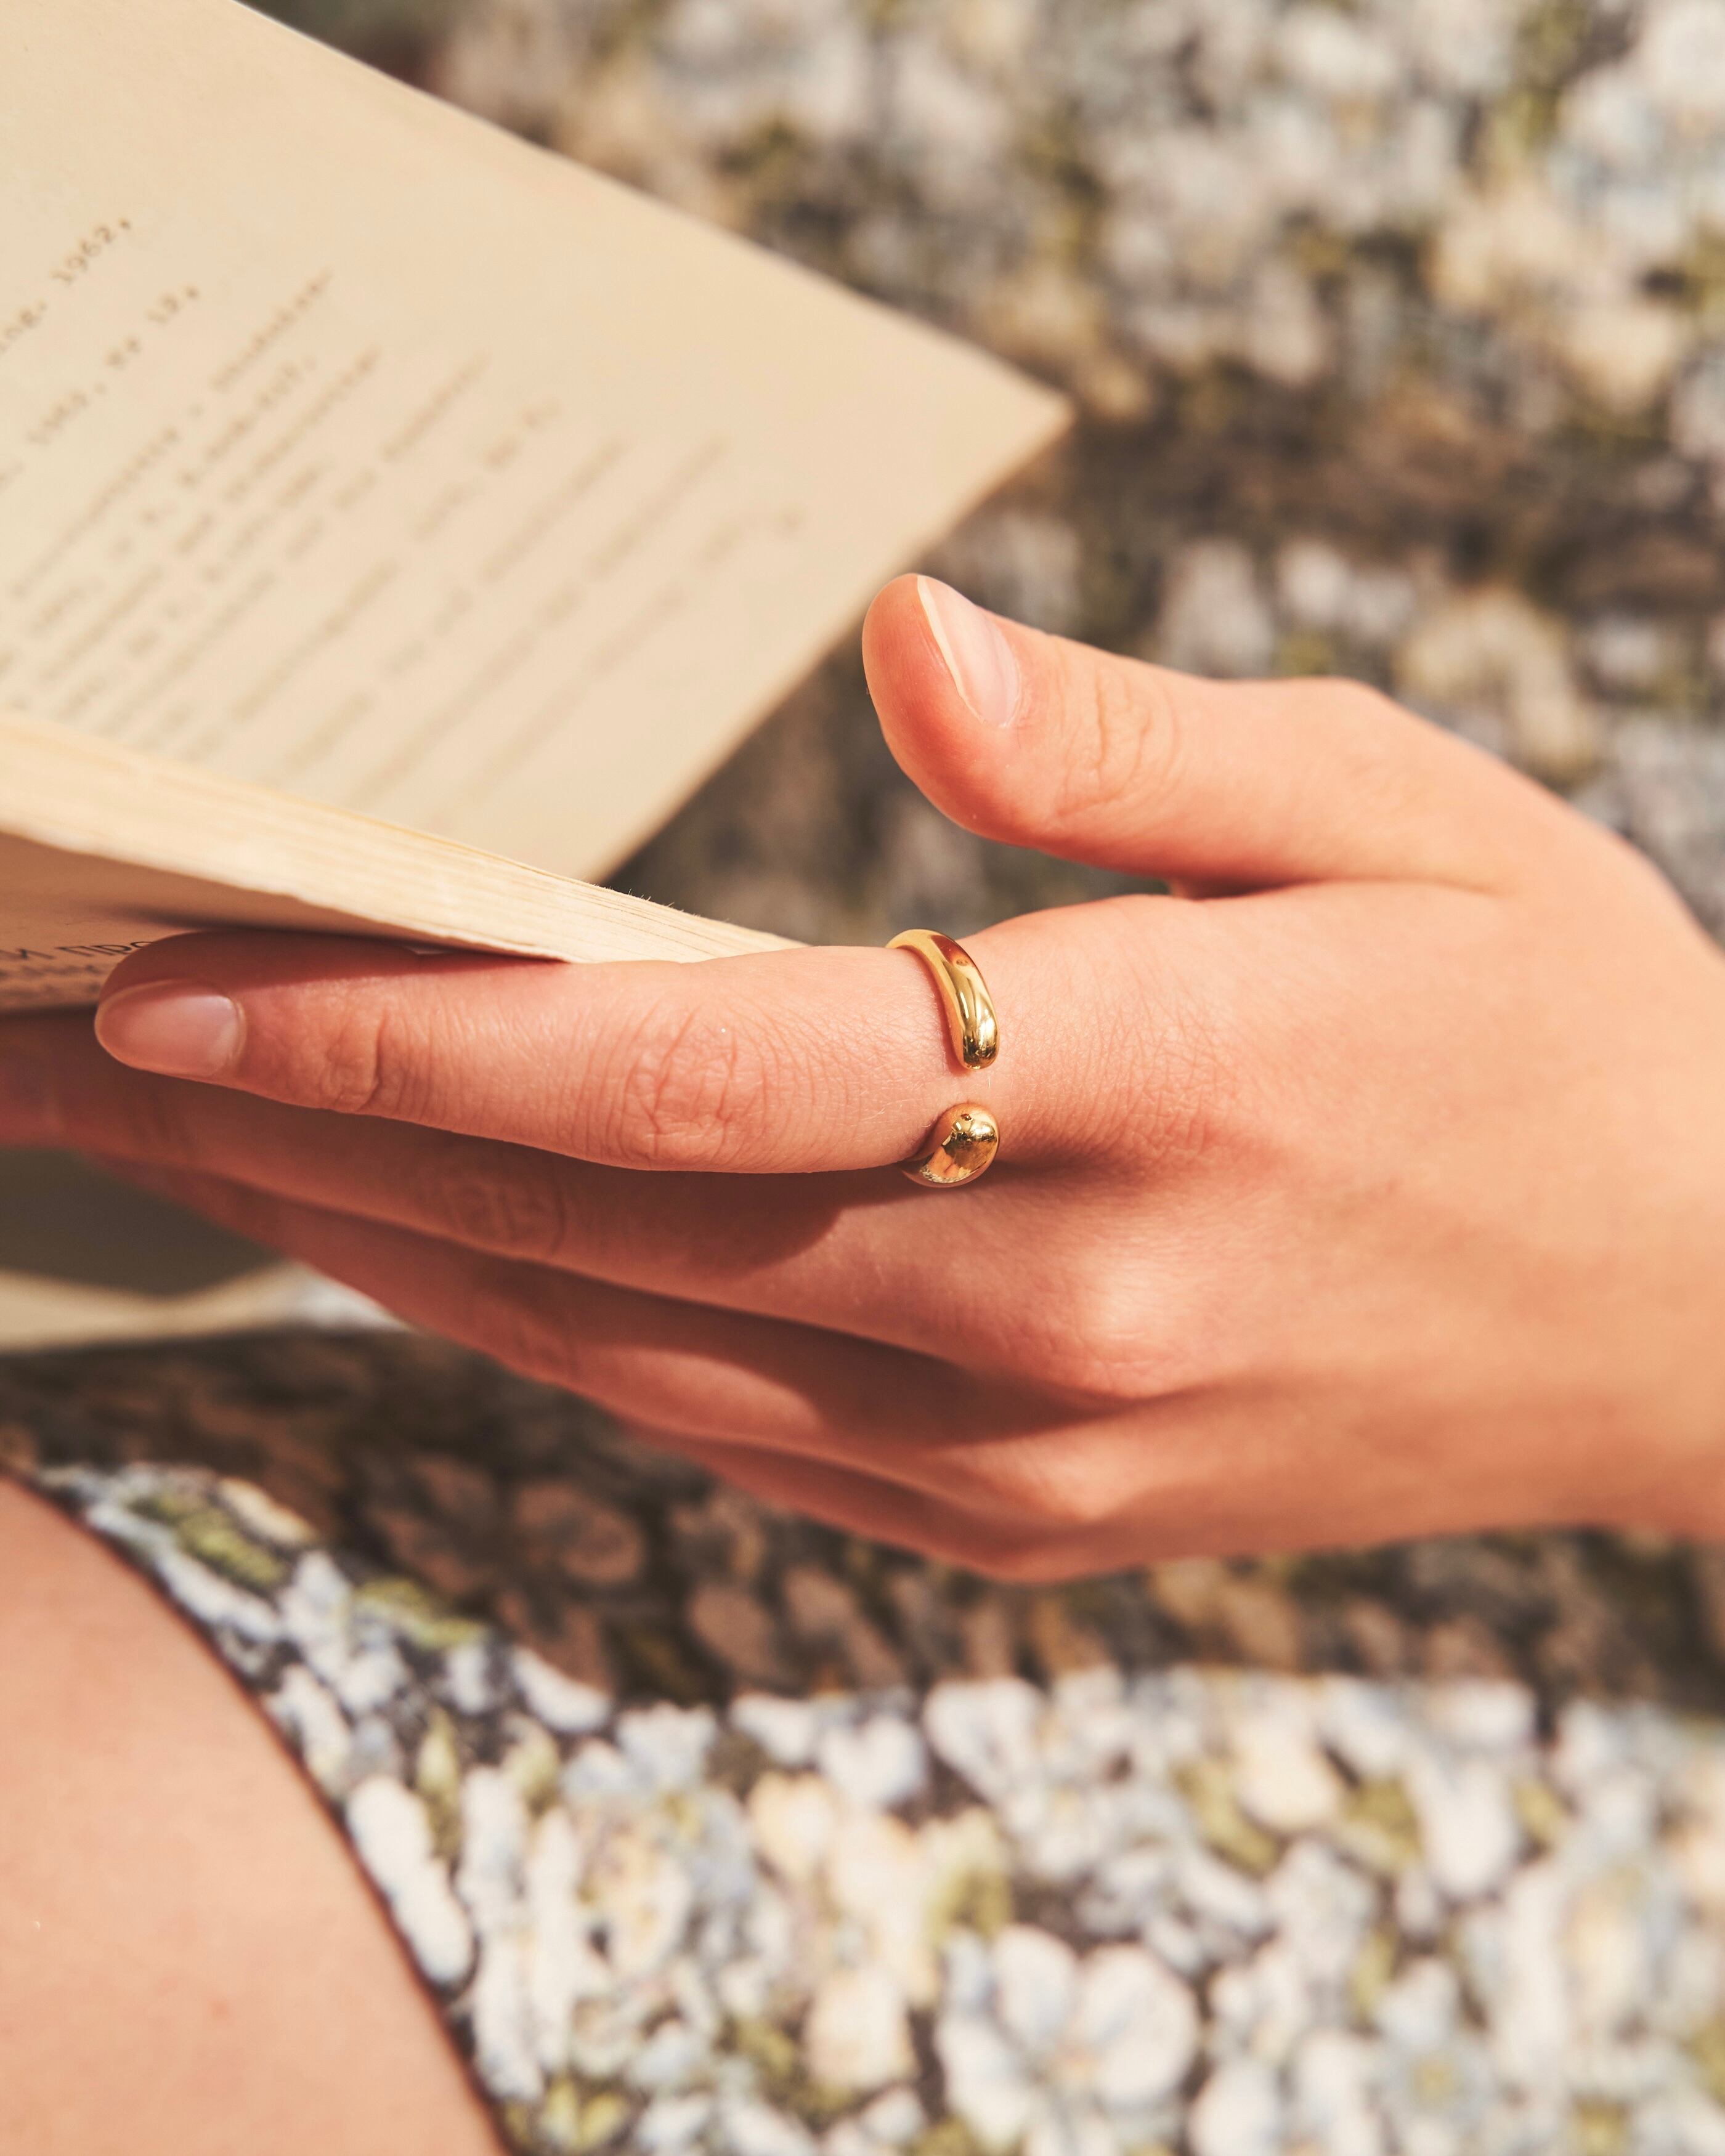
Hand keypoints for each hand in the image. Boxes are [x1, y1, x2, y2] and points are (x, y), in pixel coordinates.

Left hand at [8, 575, 1724, 1577]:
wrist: (1711, 1306)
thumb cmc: (1557, 1014)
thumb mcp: (1395, 805)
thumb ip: (1123, 746)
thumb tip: (902, 646)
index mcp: (1151, 1094)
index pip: (691, 1075)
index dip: (412, 1034)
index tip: (187, 991)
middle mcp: (1061, 1310)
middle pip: (598, 1227)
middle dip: (313, 1142)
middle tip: (88, 1069)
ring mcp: (1038, 1453)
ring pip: (628, 1355)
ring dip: (391, 1254)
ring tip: (204, 1163)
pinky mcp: (1035, 1524)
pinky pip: (730, 1434)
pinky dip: (552, 1345)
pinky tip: (436, 1269)